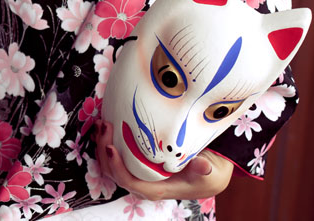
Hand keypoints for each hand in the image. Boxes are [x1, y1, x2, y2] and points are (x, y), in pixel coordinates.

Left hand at [94, 120, 232, 200]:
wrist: (209, 172)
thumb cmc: (208, 174)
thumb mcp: (211, 172)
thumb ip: (204, 169)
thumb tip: (202, 166)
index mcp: (157, 189)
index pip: (130, 182)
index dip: (117, 167)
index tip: (110, 148)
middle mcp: (144, 184)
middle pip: (115, 172)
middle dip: (104, 150)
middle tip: (105, 126)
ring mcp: (138, 174)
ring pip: (111, 164)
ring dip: (102, 144)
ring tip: (103, 123)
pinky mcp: (137, 164)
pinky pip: (116, 156)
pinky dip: (108, 141)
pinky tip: (106, 125)